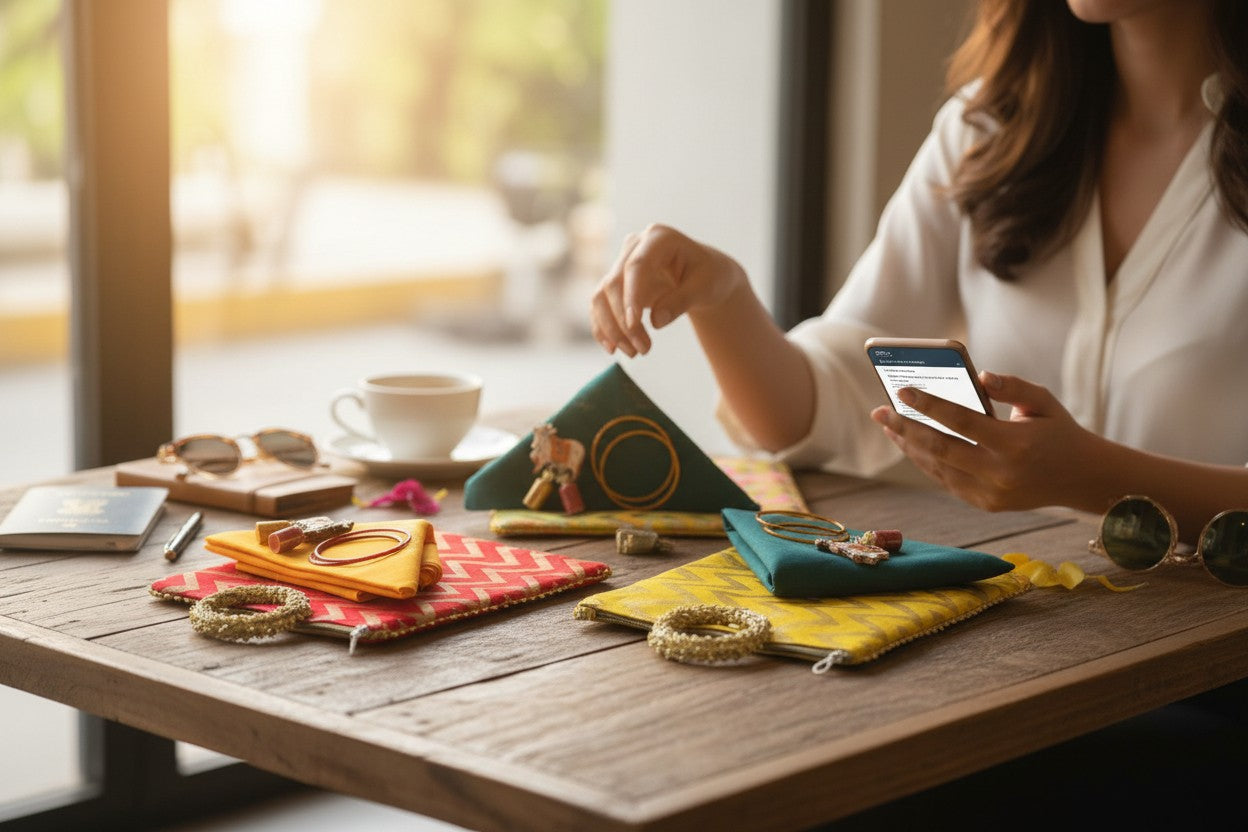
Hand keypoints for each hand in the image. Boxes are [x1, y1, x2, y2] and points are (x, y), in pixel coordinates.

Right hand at [590, 224, 745, 356]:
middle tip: (643, 350)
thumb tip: (656, 322)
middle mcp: (634, 246)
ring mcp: (621, 264)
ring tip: (634, 352)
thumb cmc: (708, 277)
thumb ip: (681, 301)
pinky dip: (603, 329)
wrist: (703, 276)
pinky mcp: (614, 284)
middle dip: (624, 321)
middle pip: (614, 283)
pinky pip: (600, 307)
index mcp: (659, 237)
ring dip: (612, 328)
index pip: (636, 266)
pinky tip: (613, 349)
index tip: (634, 323)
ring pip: (601, 296)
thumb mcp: (705, 288)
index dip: (631, 295)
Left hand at [869, 371, 1100, 511]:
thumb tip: (980, 376)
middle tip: (879, 411)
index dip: (929, 406)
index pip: (961, 422)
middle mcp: (1001, 473)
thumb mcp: (1044, 401)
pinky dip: (925, 463)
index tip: (902, 390)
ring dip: (908, 447)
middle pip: (940, 449)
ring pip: (937, 469)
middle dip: (904, 429)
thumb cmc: (1059, 431)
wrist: (1083, 479)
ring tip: (888, 426)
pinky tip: (910, 444)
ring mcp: (991, 494)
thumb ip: (1013, 386)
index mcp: (1015, 444)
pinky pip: (946, 482)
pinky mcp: (986, 505)